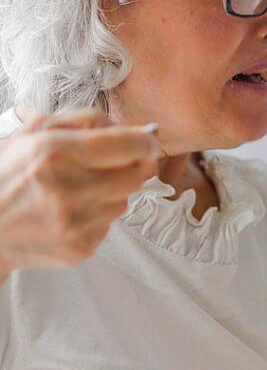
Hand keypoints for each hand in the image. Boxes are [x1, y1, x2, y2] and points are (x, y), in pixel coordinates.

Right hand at [0, 108, 159, 277]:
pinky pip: (109, 225)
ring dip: (114, 190)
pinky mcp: (79, 248)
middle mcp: (66, 190)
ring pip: (125, 200)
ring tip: (82, 187)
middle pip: (137, 175)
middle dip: (136, 165)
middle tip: (124, 161)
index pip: (127, 146)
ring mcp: (74, 223)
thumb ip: (83, 121)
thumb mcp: (31, 135)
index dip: (146, 142)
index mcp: (53, 153)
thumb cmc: (5, 175)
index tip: (149, 140)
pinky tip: (72, 210)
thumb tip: (137, 129)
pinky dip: (98, 214)